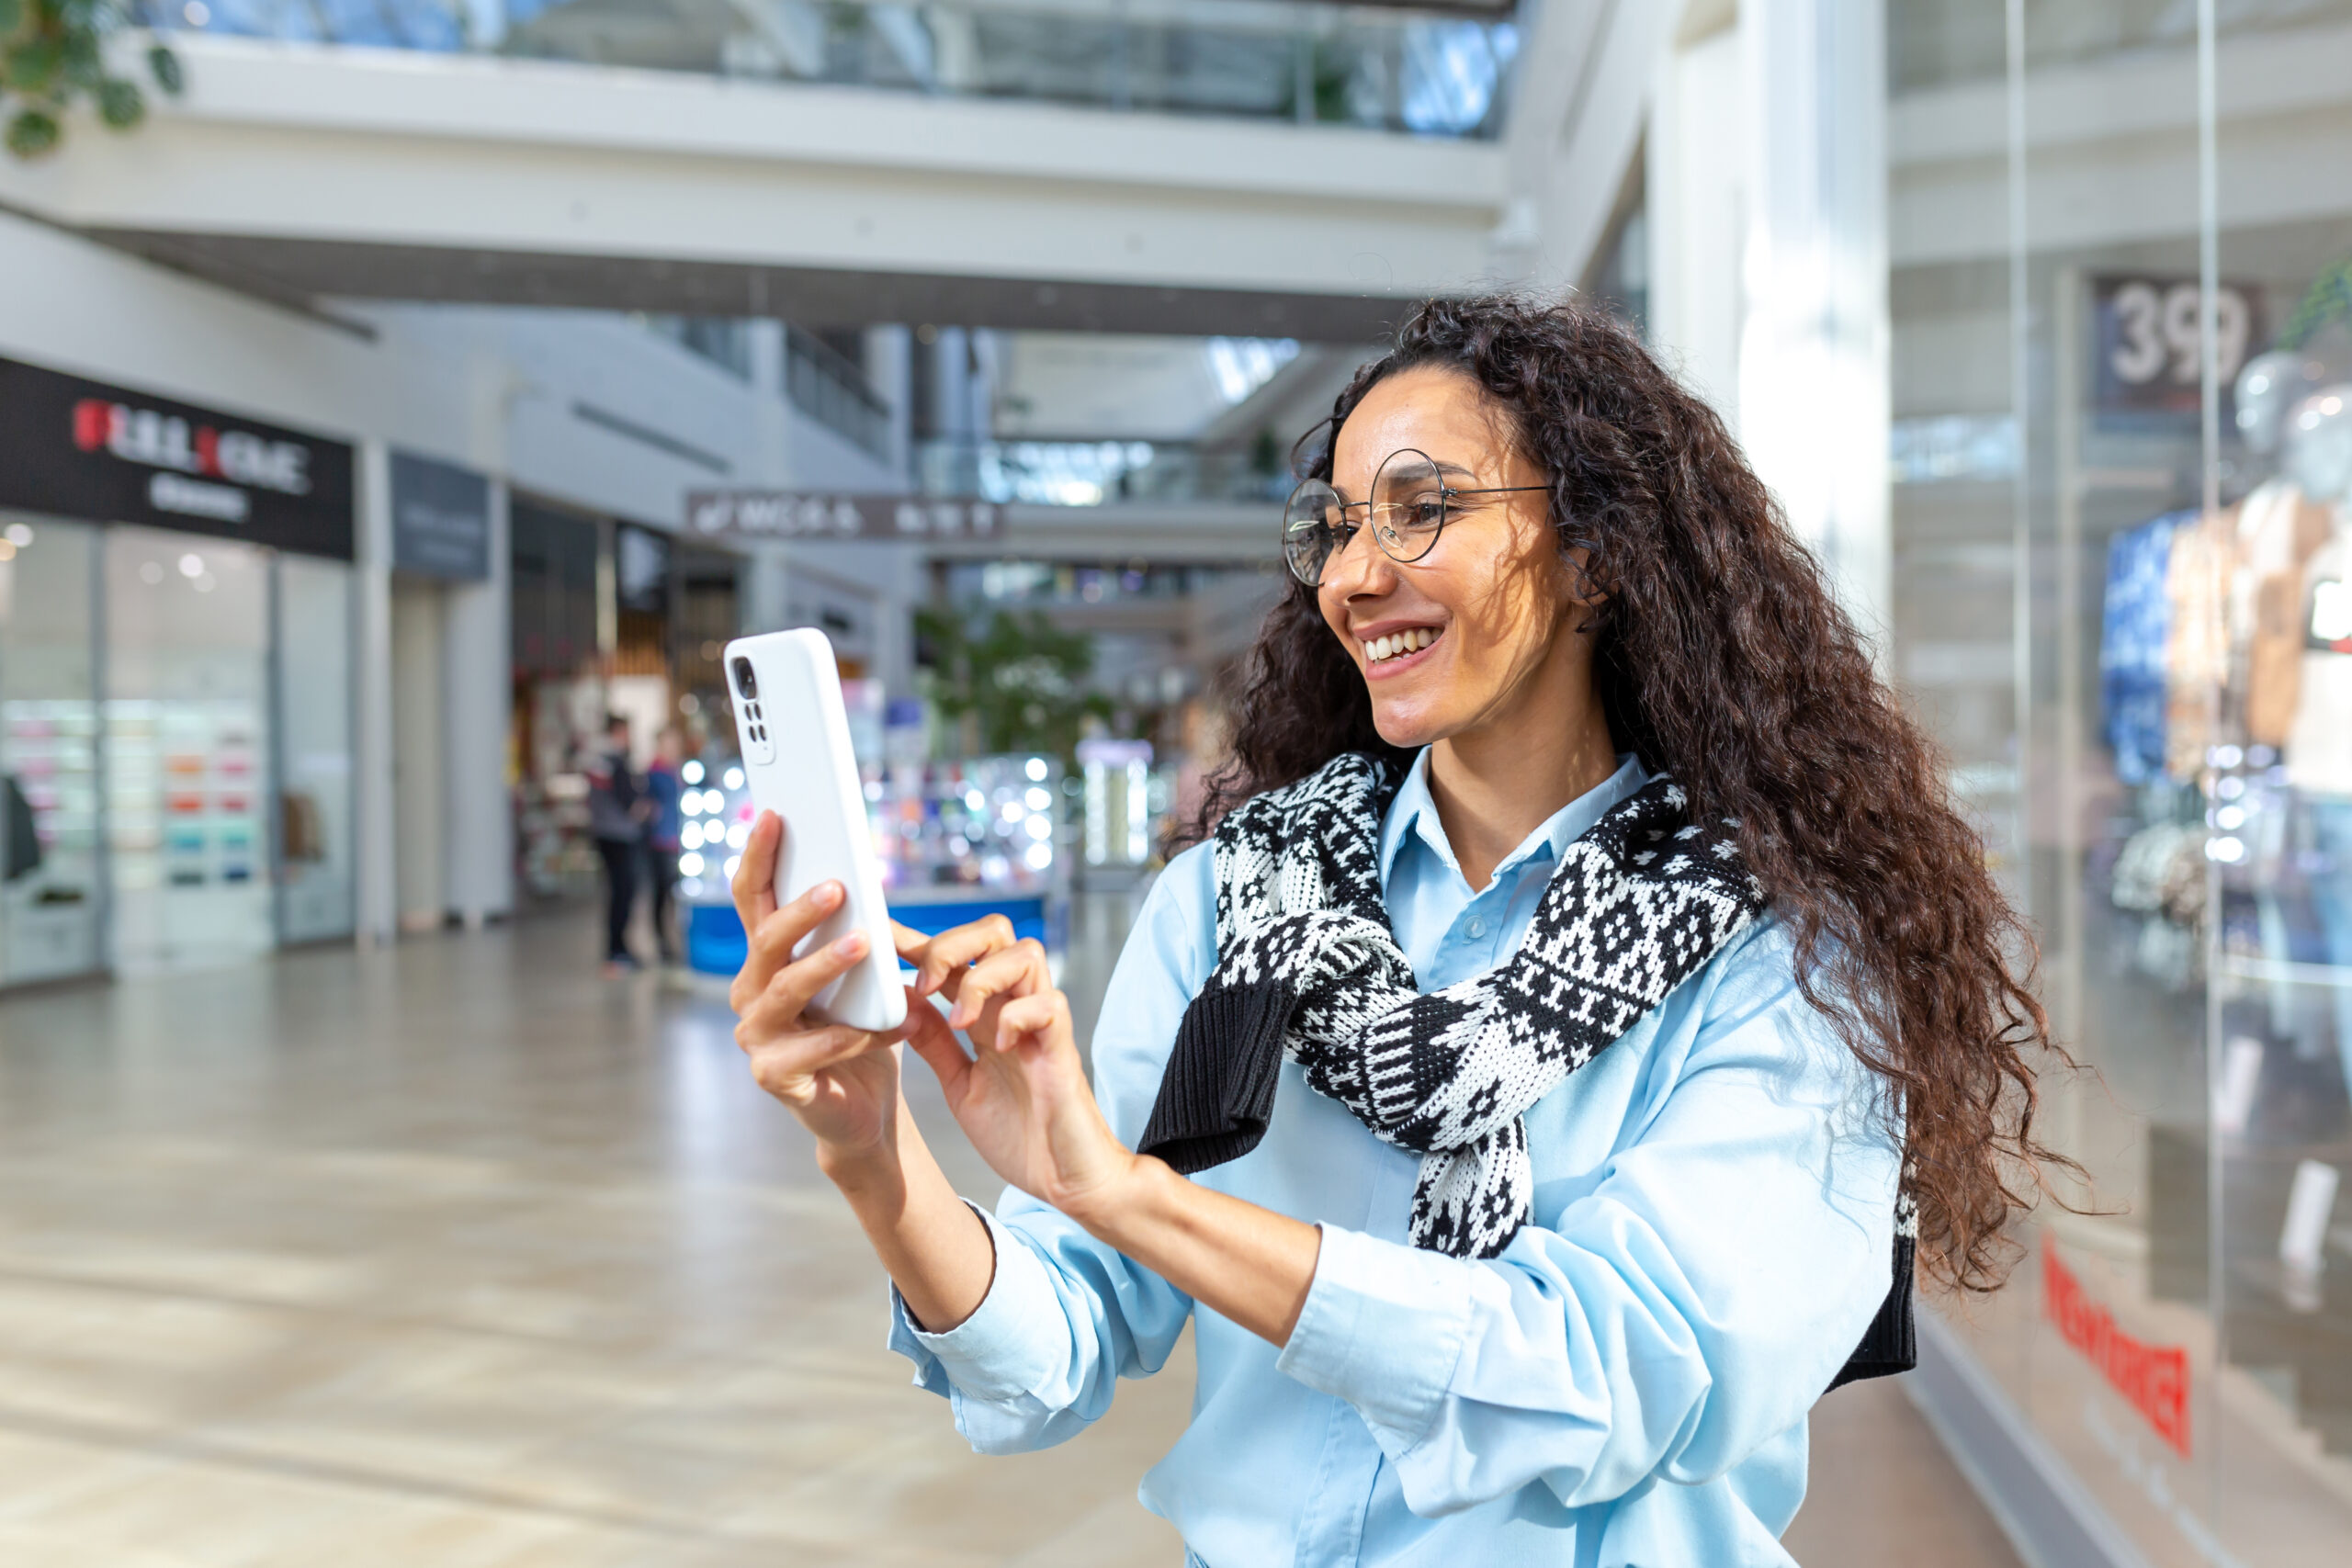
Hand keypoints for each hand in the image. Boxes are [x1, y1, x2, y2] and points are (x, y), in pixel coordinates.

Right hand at [729, 811, 907, 1161]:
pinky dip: (848, 1036)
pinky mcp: (772, 1076)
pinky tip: (883, 1027)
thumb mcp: (864, 976)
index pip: (754, 898)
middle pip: (765, 939)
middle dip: (800, 909)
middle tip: (839, 886)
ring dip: (824, 964)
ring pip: (783, 990)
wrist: (866, 1107)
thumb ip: (855, 932)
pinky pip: (808, 1050)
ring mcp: (756, 1036)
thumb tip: (860, 882)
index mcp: (767, 958)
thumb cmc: (863, 1030)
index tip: (776, 814)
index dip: (759, 856)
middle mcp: (750, 991)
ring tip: (866, 944)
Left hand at [898, 918, 1140, 1226]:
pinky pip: (1048, 1003)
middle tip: (924, 985)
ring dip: (982, 978)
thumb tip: (901, 1000)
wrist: (1065, 1180)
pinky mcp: (1063, 1047)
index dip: (918, 941)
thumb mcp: (960, 1084)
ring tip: (961, 1022)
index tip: (881, 939)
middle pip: (993, 932)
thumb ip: (936, 1043)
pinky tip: (998, 1045)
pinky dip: (1017, 1015)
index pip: (955, 957)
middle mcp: (1015, 1009)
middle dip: (951, 945)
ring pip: (1025, 953)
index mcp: (988, 1016)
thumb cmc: (1020, 1134)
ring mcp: (1042, 1025)